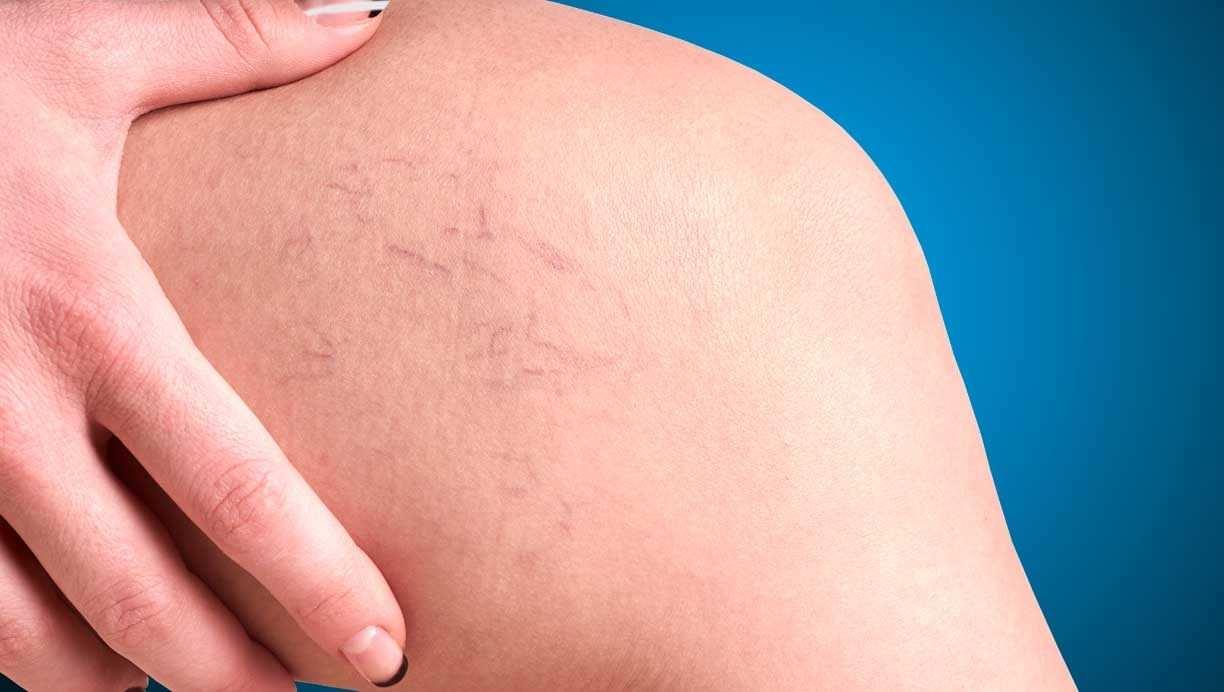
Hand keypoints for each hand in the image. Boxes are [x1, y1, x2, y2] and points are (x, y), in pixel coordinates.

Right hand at [0, 2, 407, 689]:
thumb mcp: (78, 47)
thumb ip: (229, 43)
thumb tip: (364, 20)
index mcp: (84, 308)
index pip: (232, 484)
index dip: (316, 581)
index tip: (385, 648)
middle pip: (140, 597)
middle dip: (235, 670)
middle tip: (312, 691)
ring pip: (29, 637)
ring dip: (127, 676)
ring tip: (205, 681)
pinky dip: (21, 653)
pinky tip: (80, 653)